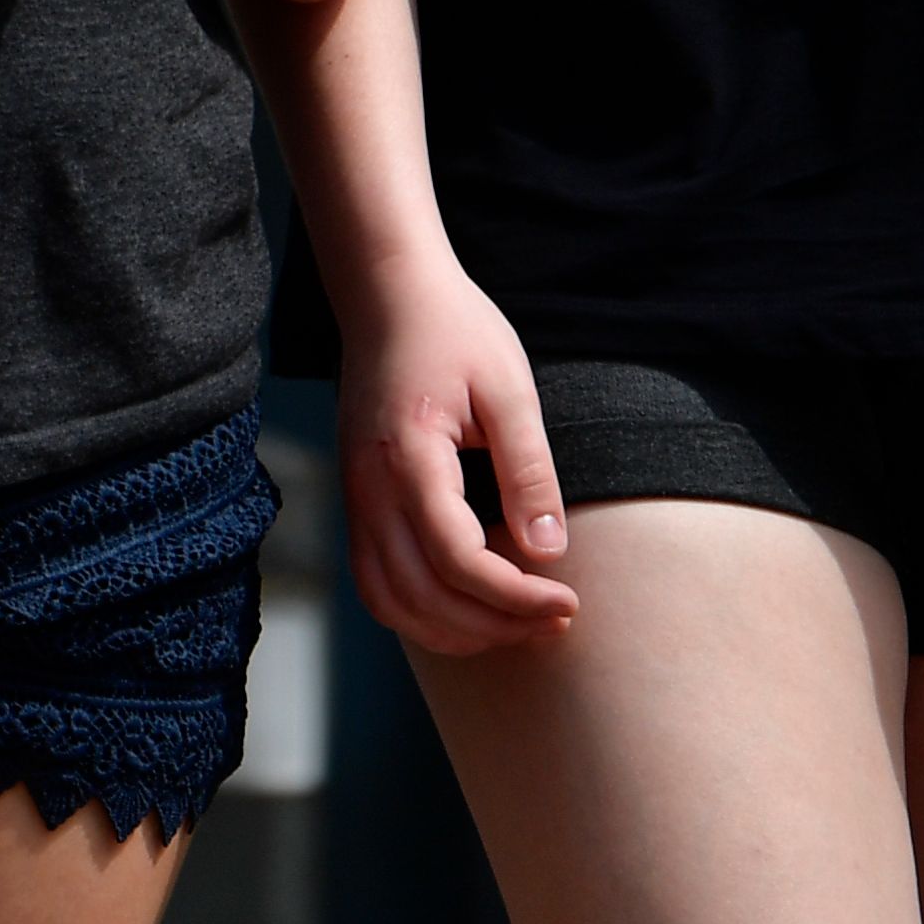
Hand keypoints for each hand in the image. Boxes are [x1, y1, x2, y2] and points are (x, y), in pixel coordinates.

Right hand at [334, 255, 580, 653]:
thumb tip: (549, 550)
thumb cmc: (454, 330)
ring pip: (391, 602)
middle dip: (495, 624)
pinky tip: (468, 605)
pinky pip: (376, 582)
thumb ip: (529, 471)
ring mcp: (355, 497)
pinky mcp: (357, 501)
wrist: (389, 294)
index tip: (568, 602)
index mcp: (408, 456)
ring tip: (516, 623)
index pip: (458, 559)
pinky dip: (419, 613)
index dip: (516, 596)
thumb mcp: (509, 389)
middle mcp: (368, 487)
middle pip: (422, 595)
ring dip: (454, 630)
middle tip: (556, 619)